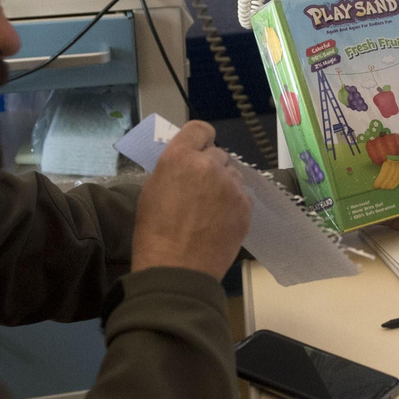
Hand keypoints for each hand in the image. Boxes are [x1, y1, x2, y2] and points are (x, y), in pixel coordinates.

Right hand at [131, 121, 250, 280]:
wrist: (177, 269)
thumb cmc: (154, 233)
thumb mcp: (152, 191)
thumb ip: (173, 170)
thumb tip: (186, 165)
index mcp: (180, 157)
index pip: (200, 129)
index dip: (199, 139)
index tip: (197, 152)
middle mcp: (209, 165)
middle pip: (218, 153)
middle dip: (210, 167)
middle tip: (199, 190)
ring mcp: (231, 186)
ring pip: (232, 174)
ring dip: (224, 185)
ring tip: (210, 209)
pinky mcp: (246, 206)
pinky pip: (242, 195)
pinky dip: (234, 203)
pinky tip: (220, 221)